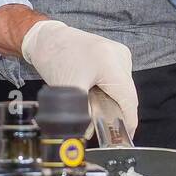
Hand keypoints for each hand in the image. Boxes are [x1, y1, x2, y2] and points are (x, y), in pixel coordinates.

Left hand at [20, 20, 138, 136]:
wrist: (47, 38)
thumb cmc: (55, 59)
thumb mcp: (67, 89)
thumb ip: (80, 113)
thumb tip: (88, 133)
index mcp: (111, 63)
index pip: (129, 99)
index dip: (129, 121)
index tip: (124, 137)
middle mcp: (120, 55)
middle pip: (127, 94)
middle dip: (117, 111)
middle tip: (102, 125)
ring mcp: (119, 53)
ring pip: (123, 88)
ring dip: (112, 100)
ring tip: (93, 104)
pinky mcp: (116, 53)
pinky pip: (119, 79)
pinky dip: (109, 90)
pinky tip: (95, 92)